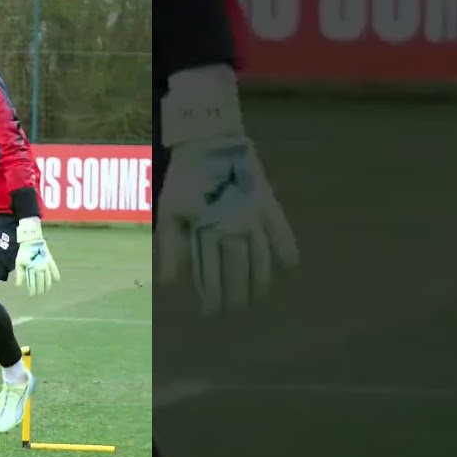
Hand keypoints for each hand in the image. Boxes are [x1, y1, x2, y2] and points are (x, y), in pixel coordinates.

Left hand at [14, 217, 60, 295]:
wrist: (31, 240)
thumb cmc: (23, 252)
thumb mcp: (19, 263)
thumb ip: (20, 275)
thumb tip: (18, 286)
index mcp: (31, 269)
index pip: (33, 283)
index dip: (33, 289)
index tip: (32, 294)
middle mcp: (40, 268)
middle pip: (41, 281)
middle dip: (40, 289)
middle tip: (40, 294)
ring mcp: (46, 264)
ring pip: (48, 277)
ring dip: (48, 285)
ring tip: (47, 290)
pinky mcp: (50, 260)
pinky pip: (54, 269)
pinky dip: (56, 275)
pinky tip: (57, 280)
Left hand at [156, 137, 297, 313]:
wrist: (211, 142)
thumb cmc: (185, 179)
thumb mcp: (169, 211)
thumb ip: (171, 247)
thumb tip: (167, 284)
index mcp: (208, 231)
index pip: (213, 275)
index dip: (213, 298)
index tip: (210, 314)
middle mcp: (235, 229)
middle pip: (240, 272)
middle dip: (237, 297)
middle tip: (234, 312)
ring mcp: (256, 218)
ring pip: (262, 259)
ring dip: (260, 283)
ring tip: (257, 299)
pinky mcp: (270, 206)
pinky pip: (283, 233)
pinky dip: (287, 251)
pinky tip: (289, 268)